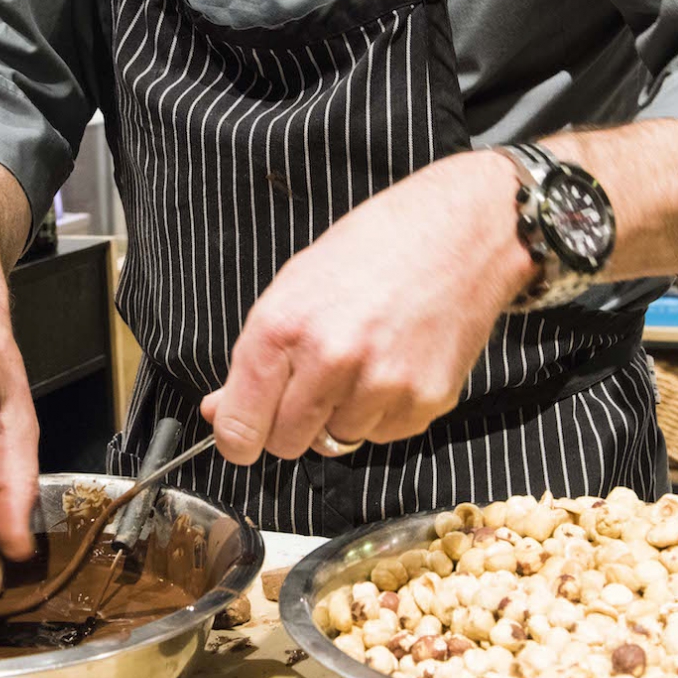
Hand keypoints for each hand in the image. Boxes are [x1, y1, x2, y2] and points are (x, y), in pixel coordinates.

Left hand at [201, 150, 534, 461]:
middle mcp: (330, 359)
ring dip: (340, 415)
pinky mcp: (425, 401)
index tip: (241, 436)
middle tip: (311, 382)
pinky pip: (384, 434)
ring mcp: (381, 385)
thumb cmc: (373, 249)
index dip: (237, 437)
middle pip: (287, 445)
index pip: (241, 425)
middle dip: (290, 424)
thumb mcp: (295, 286)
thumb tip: (219, 410)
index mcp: (283, 327)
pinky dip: (382, 411)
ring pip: (337, 441)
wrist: (459, 232)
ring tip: (362, 360)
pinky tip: (394, 363)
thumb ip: (255, 357)